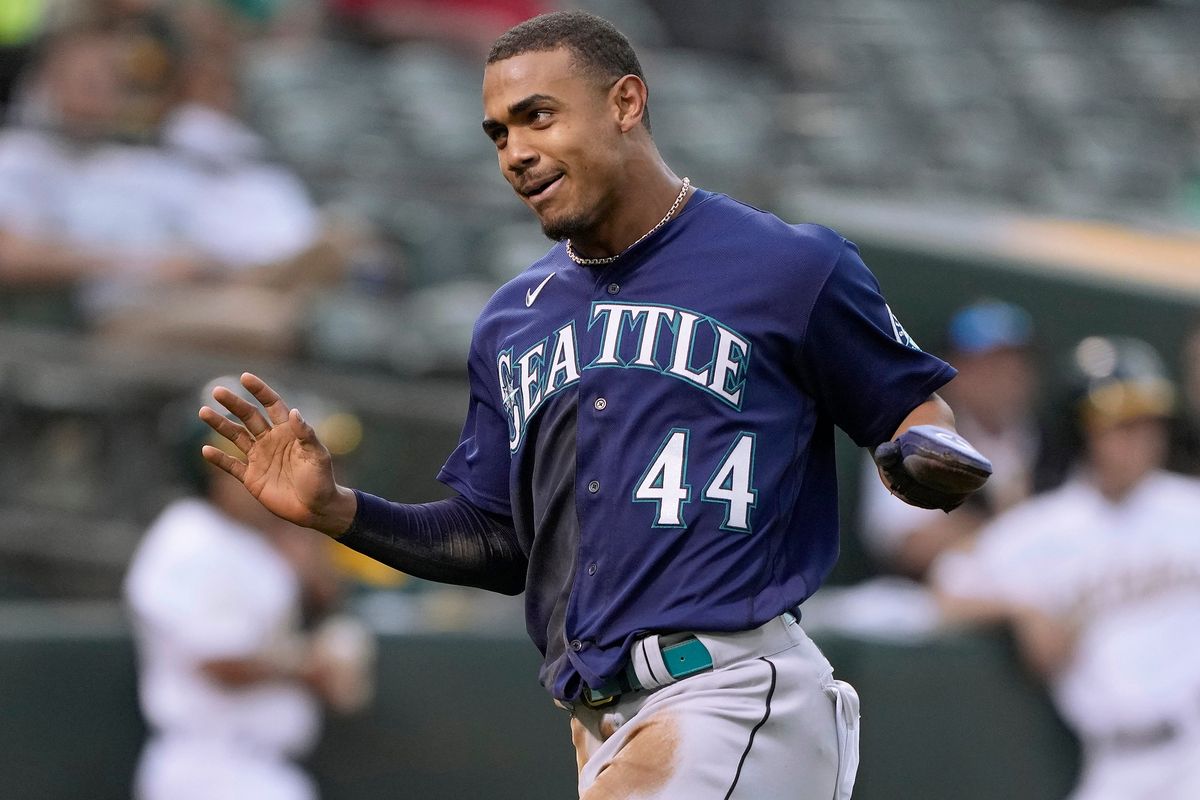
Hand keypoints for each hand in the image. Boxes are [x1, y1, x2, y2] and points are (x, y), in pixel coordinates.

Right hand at [199, 373, 356, 535]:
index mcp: (288, 431)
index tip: (245, 377)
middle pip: (249, 416)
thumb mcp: (318, 455)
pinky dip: (219, 458)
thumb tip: (295, 412)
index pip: (272, 405)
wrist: (316, 508)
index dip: (260, 391)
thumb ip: (306, 434)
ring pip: (236, 436)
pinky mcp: (251, 477)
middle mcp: (271, 440)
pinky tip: (206, 450)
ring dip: (220, 425)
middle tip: (217, 391)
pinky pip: (231, 465)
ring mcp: (260, 458)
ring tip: (204, 412)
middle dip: (234, 403)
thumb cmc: (322, 480)